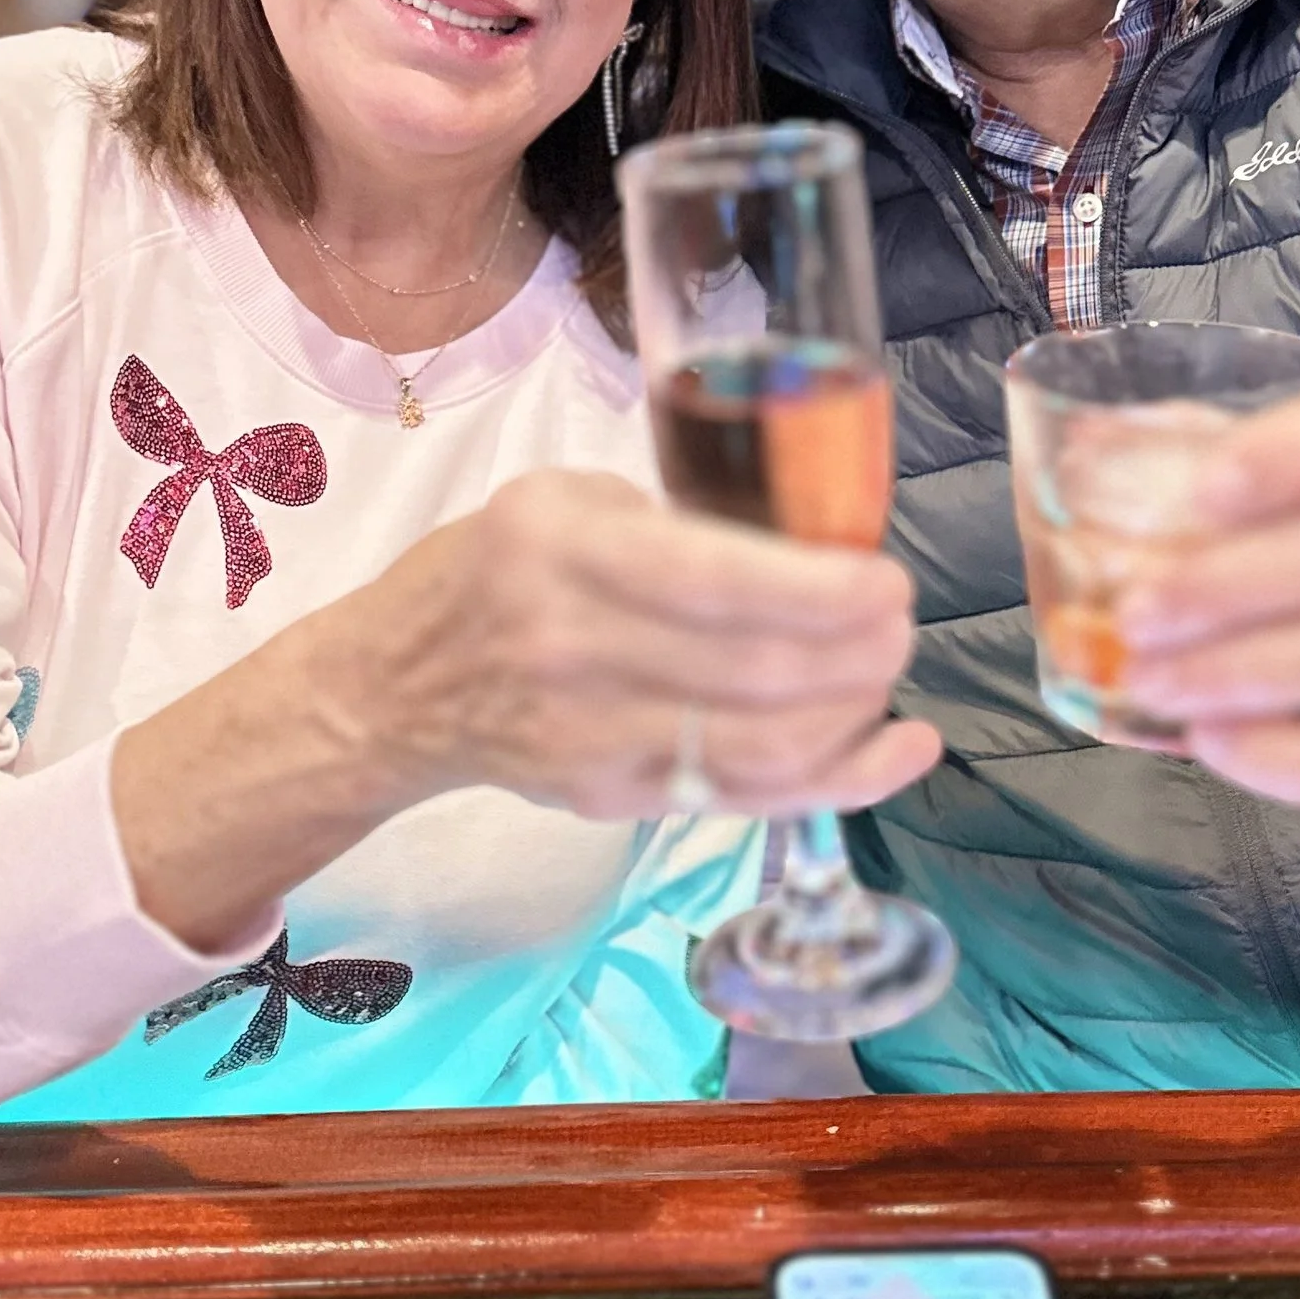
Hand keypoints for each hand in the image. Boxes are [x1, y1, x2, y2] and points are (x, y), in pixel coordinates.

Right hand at [341, 469, 938, 822]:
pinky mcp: (613, 799)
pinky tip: (901, 750)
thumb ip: (678, 523)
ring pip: (760, 747)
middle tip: (903, 622)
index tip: (885, 580)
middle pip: (752, 673)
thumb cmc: (496, 567)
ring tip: (891, 672)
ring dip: (854, 714)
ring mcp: (594, 737)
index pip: (710, 582)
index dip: (817, 590)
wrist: (396, 687)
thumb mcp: (568, 500)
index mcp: (565, 547)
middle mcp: (576, 645)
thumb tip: (814, 545)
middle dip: (856, 652)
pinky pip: (746, 797)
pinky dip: (839, 780)